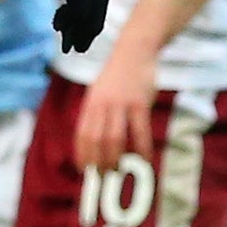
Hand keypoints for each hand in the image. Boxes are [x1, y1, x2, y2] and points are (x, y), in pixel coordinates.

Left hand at [72, 41, 157, 172]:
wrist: (134, 50)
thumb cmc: (117, 75)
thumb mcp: (98, 92)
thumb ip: (96, 113)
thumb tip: (94, 141)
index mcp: (90, 104)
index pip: (81, 135)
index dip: (82, 154)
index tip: (85, 170)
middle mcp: (101, 105)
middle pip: (96, 140)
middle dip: (99, 162)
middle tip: (105, 176)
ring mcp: (120, 104)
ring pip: (115, 138)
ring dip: (116, 158)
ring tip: (120, 170)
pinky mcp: (139, 103)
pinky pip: (139, 131)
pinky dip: (142, 148)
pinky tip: (144, 159)